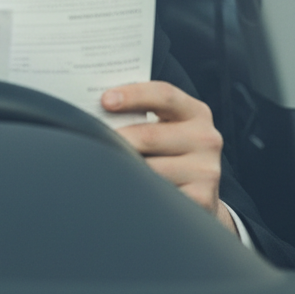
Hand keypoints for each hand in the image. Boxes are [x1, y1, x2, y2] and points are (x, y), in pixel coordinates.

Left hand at [102, 81, 236, 234]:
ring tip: (99, 166)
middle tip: (88, 140)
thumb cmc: (166, 150)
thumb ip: (138, 113)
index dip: (133, 95)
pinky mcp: (200, 198)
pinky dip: (135, 191)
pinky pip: (156, 194)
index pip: (164, 95)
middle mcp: (205, 138)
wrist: (199, 193)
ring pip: (148, 168)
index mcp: (194, 112)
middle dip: (115, 138)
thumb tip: (92, 106)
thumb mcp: (162, 126)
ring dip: (121, 167)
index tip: (104, 100)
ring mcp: (205, 170)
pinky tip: (121, 190)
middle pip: (149, 135)